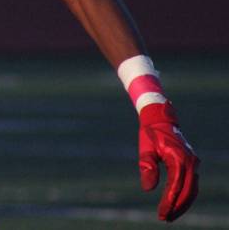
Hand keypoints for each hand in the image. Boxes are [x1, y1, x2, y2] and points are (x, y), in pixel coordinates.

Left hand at [138, 102, 199, 221]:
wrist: (160, 118)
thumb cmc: (150, 133)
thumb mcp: (145, 149)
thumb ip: (147, 168)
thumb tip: (148, 189)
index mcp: (178, 158)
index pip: (176, 185)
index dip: (169, 201)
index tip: (162, 213)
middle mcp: (190, 161)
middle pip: (187, 191)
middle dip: (177, 207)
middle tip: (165, 218)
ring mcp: (193, 163)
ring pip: (192, 189)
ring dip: (182, 203)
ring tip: (170, 215)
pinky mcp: (191, 164)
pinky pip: (191, 183)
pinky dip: (185, 195)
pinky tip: (175, 203)